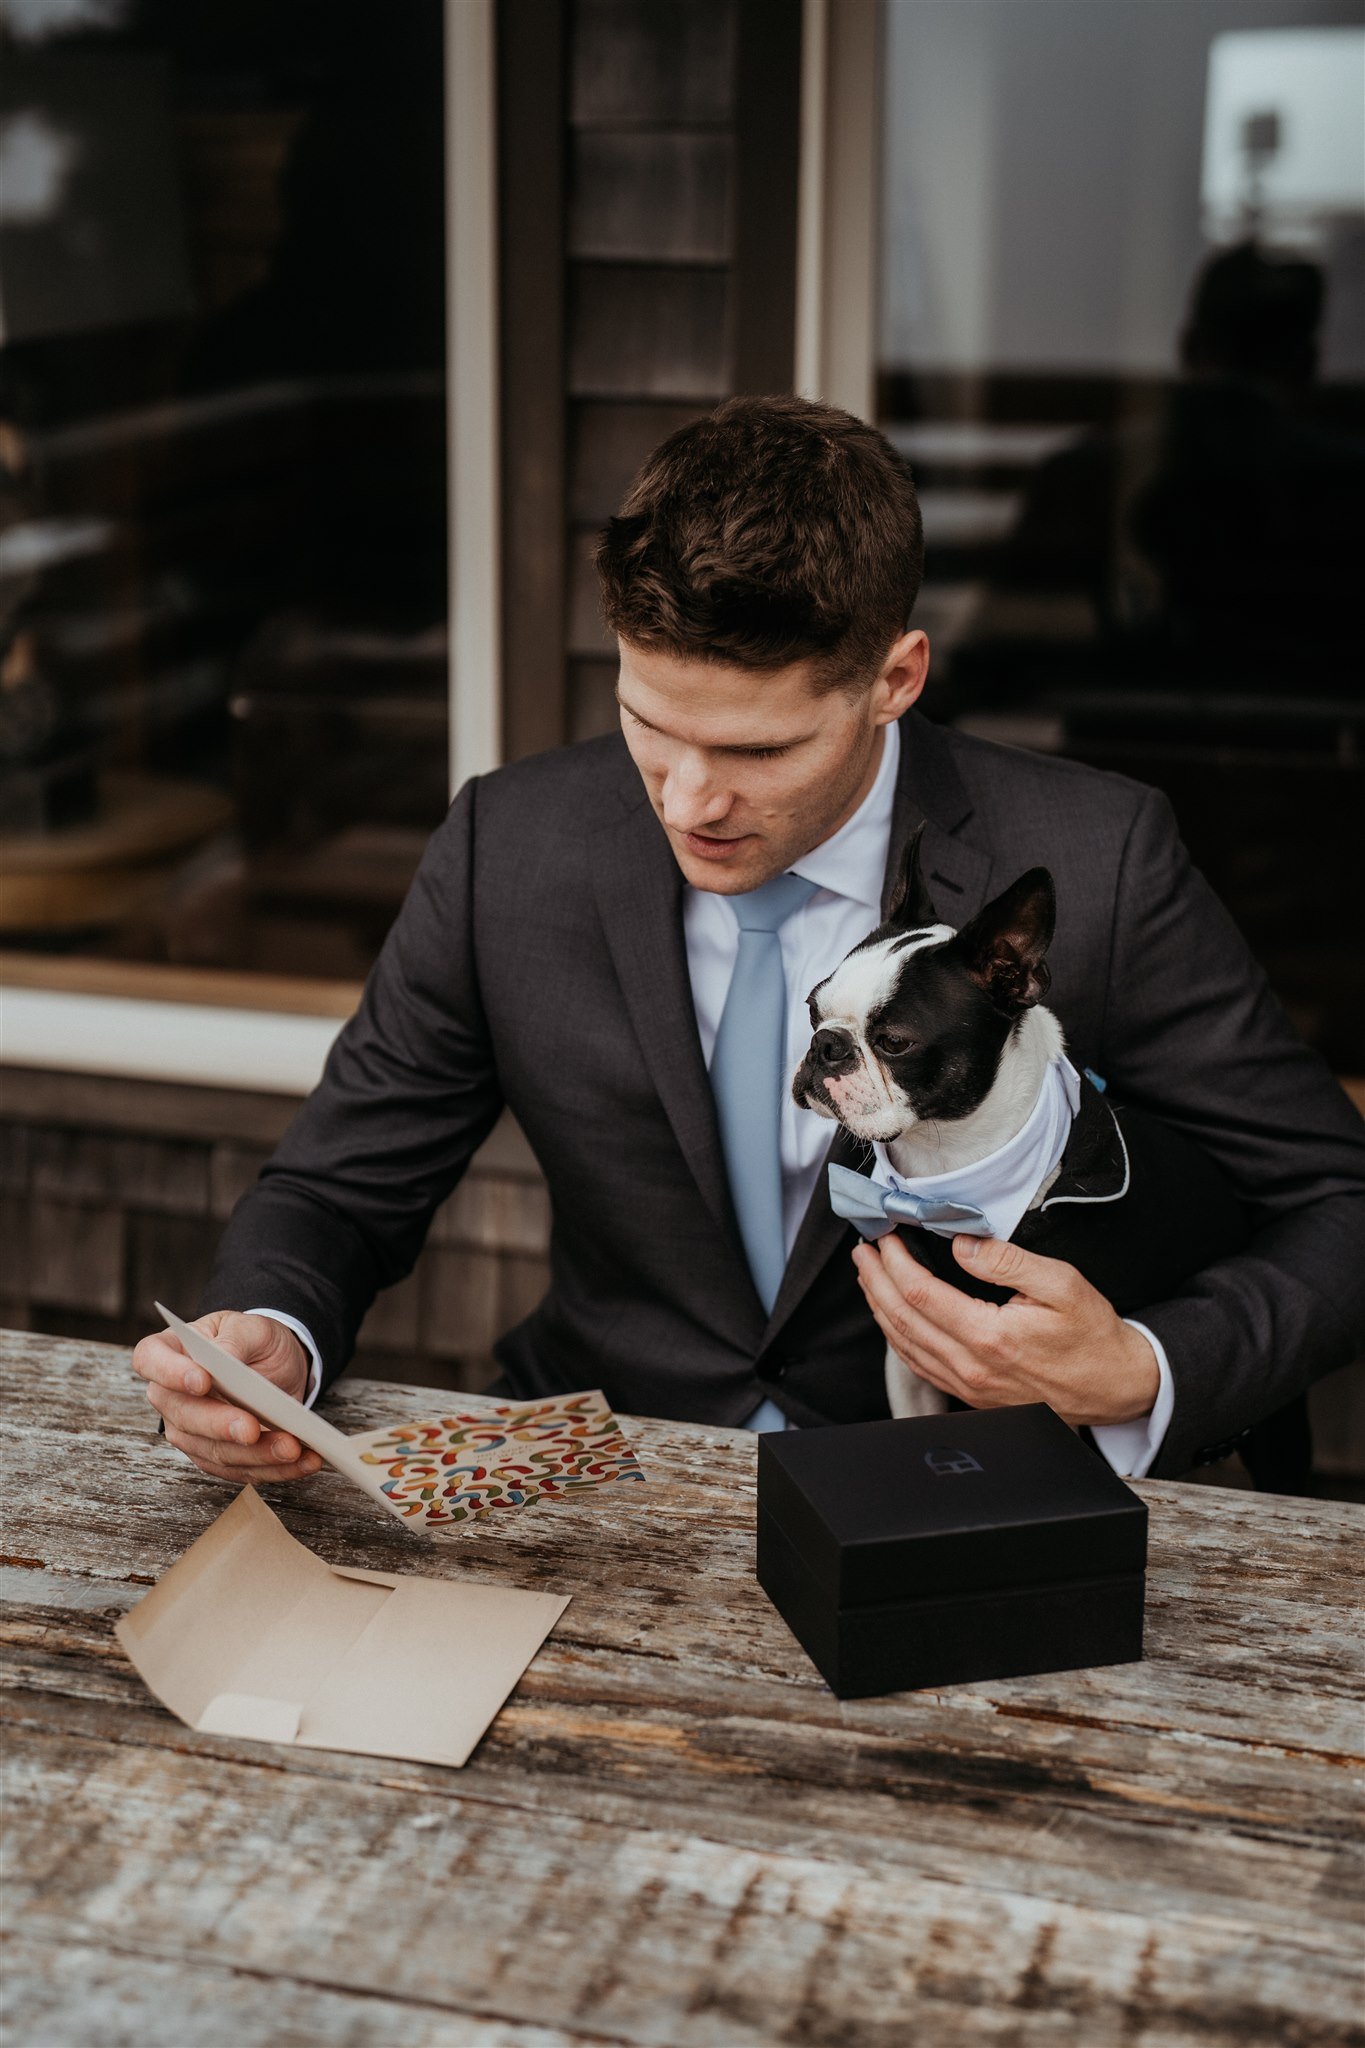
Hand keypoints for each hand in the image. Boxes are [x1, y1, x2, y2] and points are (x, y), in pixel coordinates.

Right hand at [132, 1310, 322, 1484]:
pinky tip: (303, 1461)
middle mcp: (171, 1396)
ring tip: (293, 1448)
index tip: (202, 1380)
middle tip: (252, 1429)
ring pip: (214, 1451)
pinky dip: (274, 1469)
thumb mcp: (251, 1327)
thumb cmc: (253, 1341)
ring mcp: (189, 1431)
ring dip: (256, 1455)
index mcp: (169, 1351)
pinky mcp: (215, 1456)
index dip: (170, 1373)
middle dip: (221, 1426)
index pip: (150, 1360)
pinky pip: (240, 1470)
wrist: (274, 1364)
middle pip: (184, 1417)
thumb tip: (224, 1359)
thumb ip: (235, 1339)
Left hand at [852, 1232, 1159, 1426]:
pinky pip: (920, 1365)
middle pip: (901, 1319)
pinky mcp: (971, 1396)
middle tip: (863, 1251)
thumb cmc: (1092, 1335)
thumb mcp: (1061, 1283)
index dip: (894, 1263)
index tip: (885, 1238)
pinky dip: (898, 1336)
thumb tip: (961, 1246)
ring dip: (880, 1307)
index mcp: (989, 1337)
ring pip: (904, 1345)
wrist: (1114, 1386)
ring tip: (869, 1276)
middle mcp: (971, 1367)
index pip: (920, 1294)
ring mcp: (968, 1386)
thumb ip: (1007, 1261)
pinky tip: (893, 1316)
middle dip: (875, 1281)